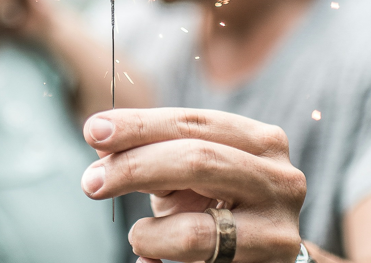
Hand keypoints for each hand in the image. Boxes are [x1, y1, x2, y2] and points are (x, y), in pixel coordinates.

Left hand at [81, 108, 304, 262]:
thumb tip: (99, 135)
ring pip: (196, 228)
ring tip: (134, 233)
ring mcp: (279, 227)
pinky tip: (149, 256)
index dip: (139, 124)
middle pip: (196, 160)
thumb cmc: (219, 204)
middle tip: (91, 181)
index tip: (94, 129)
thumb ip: (150, 151)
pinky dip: (160, 256)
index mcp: (259, 140)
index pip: (191, 122)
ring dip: (148, 231)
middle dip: (135, 167)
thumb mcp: (187, 172)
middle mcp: (279, 177)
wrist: (265, 255)